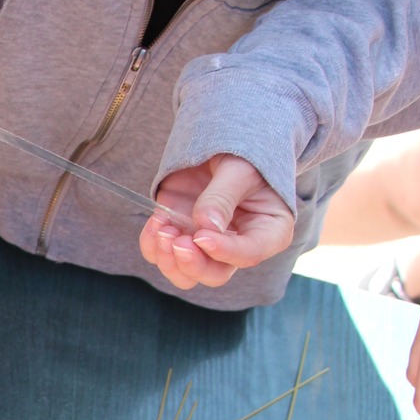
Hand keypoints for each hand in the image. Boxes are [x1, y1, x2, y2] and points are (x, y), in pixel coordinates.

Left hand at [140, 157, 293, 290]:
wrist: (220, 143)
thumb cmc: (242, 155)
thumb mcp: (239, 169)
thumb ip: (223, 197)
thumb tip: (205, 226)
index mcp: (267, 233)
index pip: (249, 255)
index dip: (224, 251)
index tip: (201, 237)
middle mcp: (235, 247)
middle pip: (214, 274)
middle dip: (192, 263)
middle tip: (177, 240)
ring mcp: (205, 245)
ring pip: (185, 275)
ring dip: (168, 258)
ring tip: (162, 228)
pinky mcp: (179, 236)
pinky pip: (161, 255)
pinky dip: (152, 244)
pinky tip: (155, 221)